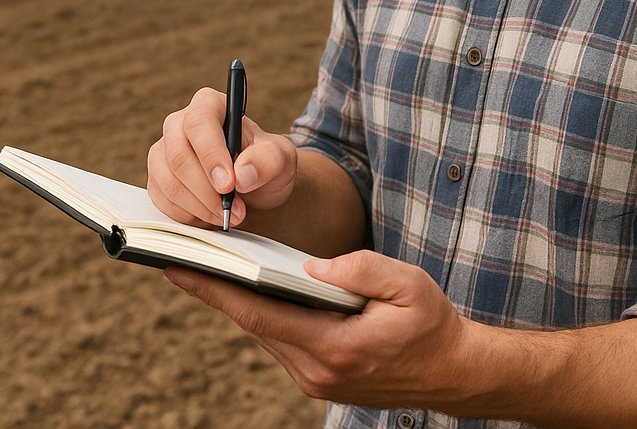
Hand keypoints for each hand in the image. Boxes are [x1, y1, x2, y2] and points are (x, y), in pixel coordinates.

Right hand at [147, 86, 298, 228]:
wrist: (253, 191)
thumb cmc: (263, 166)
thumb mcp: (279, 159)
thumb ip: (268, 160)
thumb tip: (242, 173)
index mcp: (210, 105)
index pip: (199, 121)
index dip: (210, 153)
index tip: (228, 184)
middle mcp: (180, 124)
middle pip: (178, 155)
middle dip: (207, 190)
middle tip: (234, 210)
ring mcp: (164, 151)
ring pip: (169, 182)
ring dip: (201, 207)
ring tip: (228, 215)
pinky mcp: (157, 179)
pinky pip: (164, 201)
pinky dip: (189, 216)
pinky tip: (210, 215)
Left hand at [164, 249, 473, 411]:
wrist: (455, 371)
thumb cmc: (432, 324)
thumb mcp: (407, 285)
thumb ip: (359, 269)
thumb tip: (311, 264)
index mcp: (334, 347)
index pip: (260, 315)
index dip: (217, 290)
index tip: (181, 269)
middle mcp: (317, 372)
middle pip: (254, 325)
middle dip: (218, 290)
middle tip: (183, 256)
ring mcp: (317, 380)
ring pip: (266, 334)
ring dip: (239, 302)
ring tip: (209, 266)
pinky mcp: (321, 378)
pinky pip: (282, 341)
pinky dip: (263, 314)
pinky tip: (253, 289)